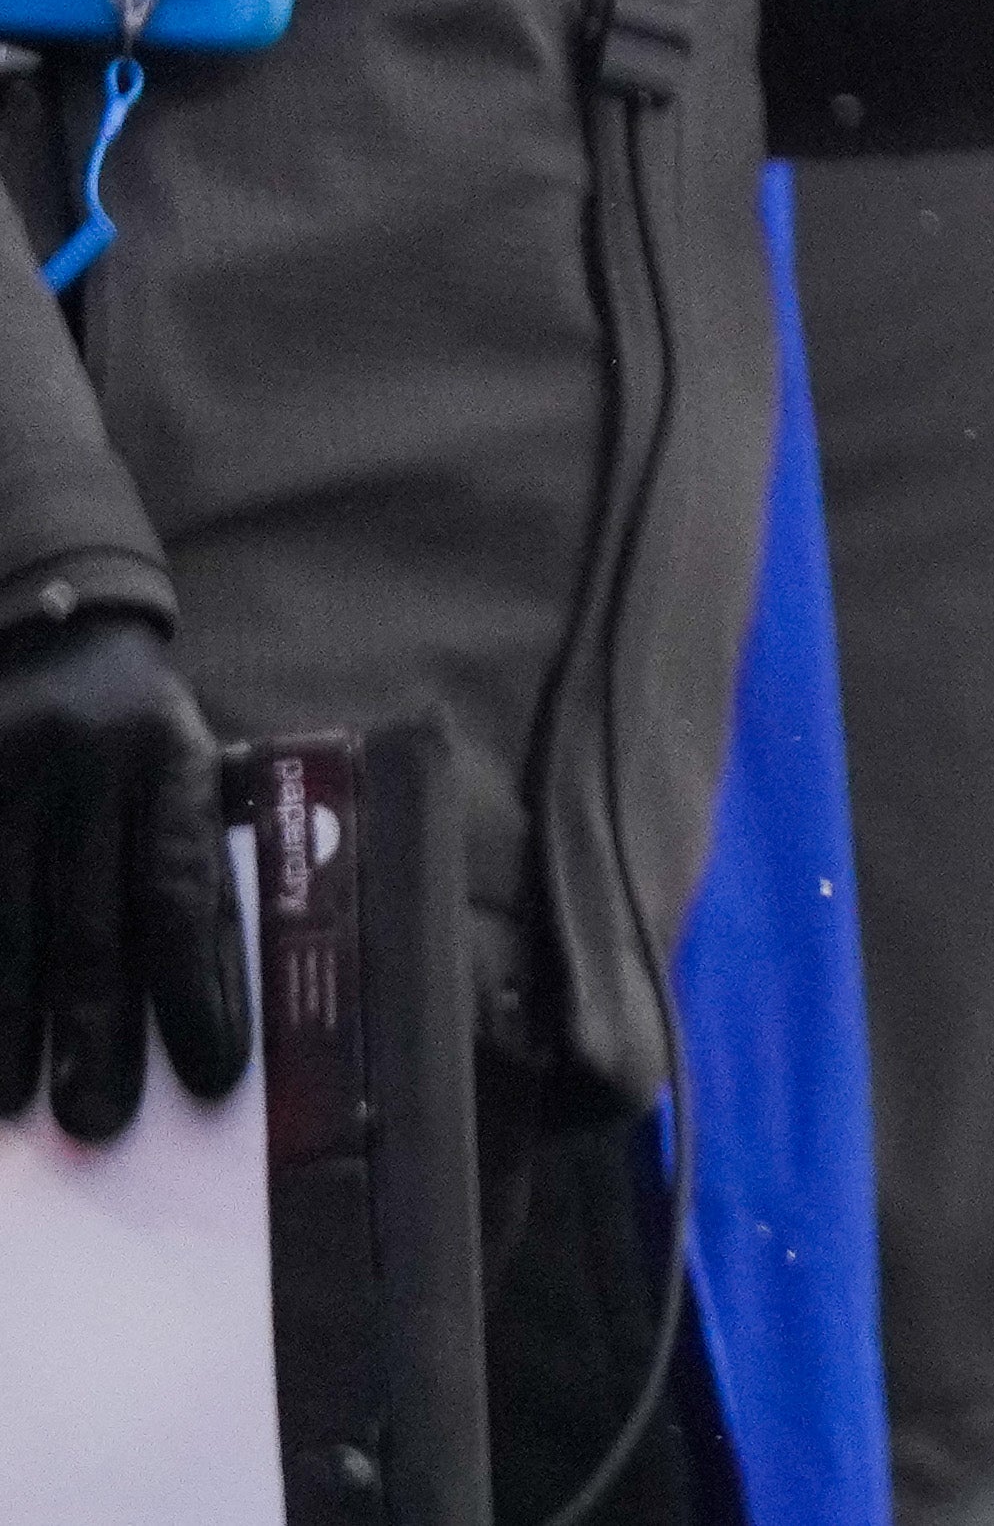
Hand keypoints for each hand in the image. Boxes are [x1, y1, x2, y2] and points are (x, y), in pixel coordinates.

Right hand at [0, 610, 243, 1141]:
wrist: (52, 632)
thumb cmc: (135, 740)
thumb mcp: (182, 772)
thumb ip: (187, 868)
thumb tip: (203, 1008)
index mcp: (171, 762)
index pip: (184, 891)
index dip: (199, 987)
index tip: (212, 1073)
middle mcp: (88, 767)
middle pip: (90, 922)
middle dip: (95, 1031)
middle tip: (97, 1121)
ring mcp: (7, 773)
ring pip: (5, 922)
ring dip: (8, 1021)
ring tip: (13, 1101)